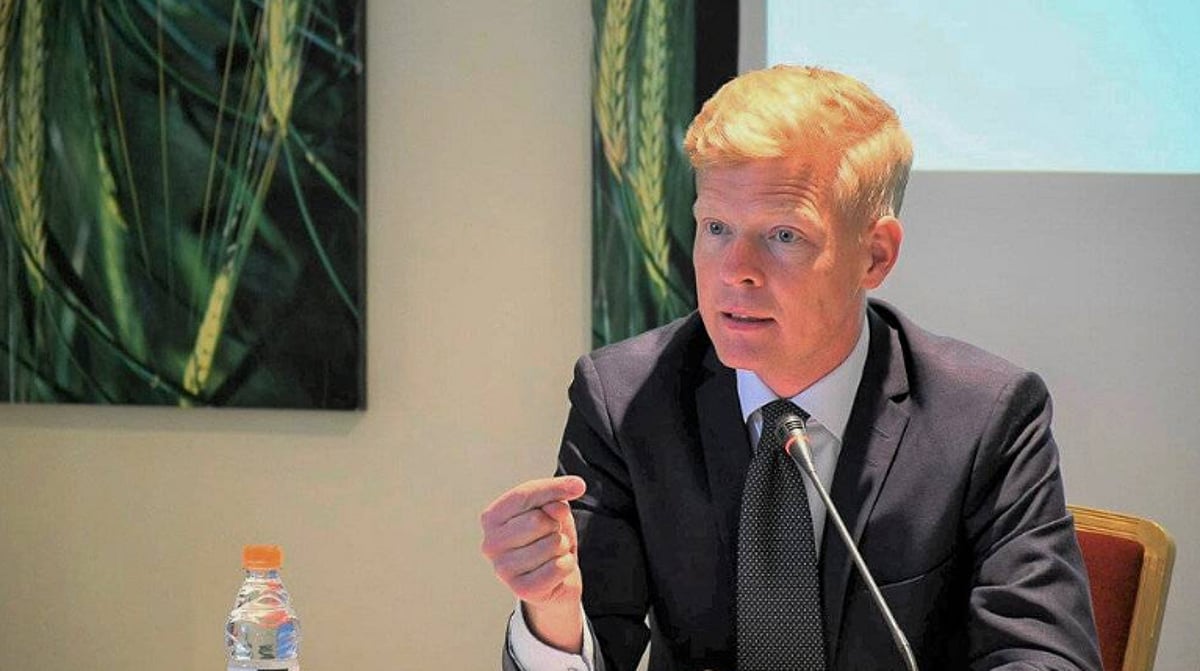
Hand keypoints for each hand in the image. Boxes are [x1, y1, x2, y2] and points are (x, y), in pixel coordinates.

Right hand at [480, 475, 586, 651]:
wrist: (554, 580)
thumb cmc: (548, 538)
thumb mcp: (552, 509)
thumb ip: (556, 496)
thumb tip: (569, 493)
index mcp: (491, 518)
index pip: (524, 495)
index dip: (554, 489)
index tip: (578, 486)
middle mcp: (490, 544)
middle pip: (537, 521)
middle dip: (555, 525)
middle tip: (551, 535)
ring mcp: (503, 569)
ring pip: (552, 545)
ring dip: (562, 547)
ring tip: (553, 553)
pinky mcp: (522, 590)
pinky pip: (558, 567)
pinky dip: (566, 565)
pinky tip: (556, 569)